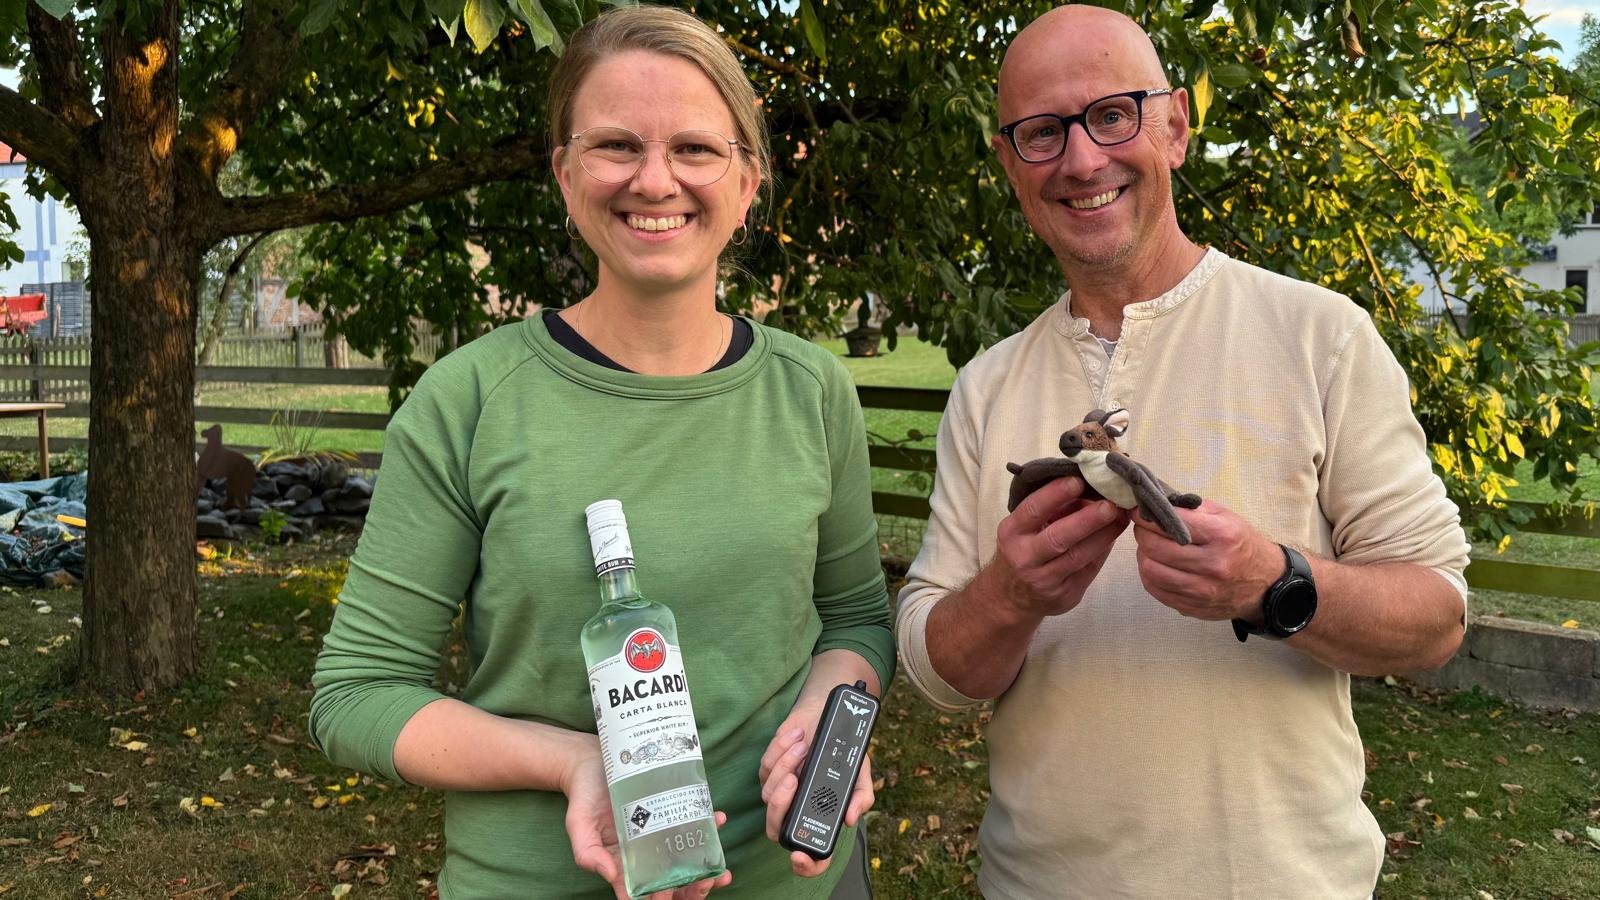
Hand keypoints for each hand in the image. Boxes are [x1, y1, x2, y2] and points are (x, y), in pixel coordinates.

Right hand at [562, 736, 733, 898]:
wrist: (591, 762)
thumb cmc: (584, 796)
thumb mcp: (578, 824)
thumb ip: (587, 853)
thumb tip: (610, 876)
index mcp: (622, 864)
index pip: (643, 895)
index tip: (670, 895)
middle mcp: (644, 854)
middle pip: (672, 884)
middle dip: (693, 890)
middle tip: (708, 881)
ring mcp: (659, 834)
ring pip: (687, 862)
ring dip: (707, 870)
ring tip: (721, 869)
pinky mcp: (669, 812)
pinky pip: (692, 825)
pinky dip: (709, 828)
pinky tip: (718, 819)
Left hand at [758, 700, 872, 877]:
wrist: (827, 718)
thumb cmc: (843, 753)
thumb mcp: (858, 776)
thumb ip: (860, 798)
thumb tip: (850, 818)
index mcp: (818, 819)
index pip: (810, 855)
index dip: (805, 865)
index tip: (800, 857)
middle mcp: (795, 811)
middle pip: (775, 827)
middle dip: (780, 805)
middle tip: (793, 780)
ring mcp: (779, 792)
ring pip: (768, 792)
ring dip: (786, 765)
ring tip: (805, 747)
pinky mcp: (767, 771)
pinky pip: (766, 766)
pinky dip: (781, 749)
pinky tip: (797, 737)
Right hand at [991, 475, 1130, 619]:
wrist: (1011, 596)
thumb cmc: (1022, 549)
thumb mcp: (1024, 528)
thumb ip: (1051, 510)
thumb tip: (1087, 490)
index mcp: (1011, 532)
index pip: (1034, 510)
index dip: (1056, 494)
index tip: (1078, 480)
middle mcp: (1024, 557)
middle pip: (1058, 537)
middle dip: (1087, 519)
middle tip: (1109, 505)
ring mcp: (1044, 579)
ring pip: (1078, 556)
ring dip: (1103, 535)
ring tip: (1121, 518)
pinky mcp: (1064, 594)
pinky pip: (1088, 570)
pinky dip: (1103, 551)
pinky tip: (1113, 536)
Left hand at [1131, 500, 1283, 621]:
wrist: (1266, 584)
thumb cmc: (1242, 544)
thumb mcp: (1225, 518)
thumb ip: (1192, 509)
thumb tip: (1157, 503)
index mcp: (1222, 536)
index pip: (1170, 523)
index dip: (1147, 515)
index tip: (1139, 511)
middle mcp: (1212, 565)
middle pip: (1154, 547)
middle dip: (1143, 533)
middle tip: (1145, 528)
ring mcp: (1202, 590)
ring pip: (1150, 569)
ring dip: (1143, 555)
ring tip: (1150, 547)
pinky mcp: (1193, 607)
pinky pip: (1155, 589)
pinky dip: (1149, 574)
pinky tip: (1157, 565)